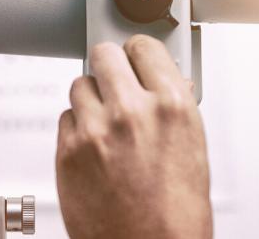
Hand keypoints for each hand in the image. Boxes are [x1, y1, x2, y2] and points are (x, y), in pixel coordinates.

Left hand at [56, 35, 211, 238]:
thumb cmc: (176, 212)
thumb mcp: (192, 150)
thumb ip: (173, 109)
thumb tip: (165, 83)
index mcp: (171, 106)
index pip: (143, 47)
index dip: (138, 54)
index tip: (134, 58)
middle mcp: (131, 111)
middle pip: (105, 55)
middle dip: (109, 67)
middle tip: (114, 81)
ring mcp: (95, 130)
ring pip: (80, 86)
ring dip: (91, 100)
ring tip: (106, 125)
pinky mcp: (68, 151)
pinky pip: (66, 119)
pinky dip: (77, 129)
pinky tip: (95, 150)